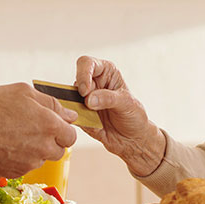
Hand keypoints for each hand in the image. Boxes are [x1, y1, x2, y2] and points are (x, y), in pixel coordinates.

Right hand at [0, 83, 76, 177]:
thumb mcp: (23, 92)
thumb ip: (51, 103)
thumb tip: (70, 115)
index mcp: (50, 126)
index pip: (71, 135)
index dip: (62, 129)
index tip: (51, 124)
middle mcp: (44, 148)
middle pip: (59, 150)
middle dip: (50, 141)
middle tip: (31, 129)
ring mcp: (30, 163)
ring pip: (41, 159)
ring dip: (34, 150)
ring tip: (13, 135)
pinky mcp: (16, 173)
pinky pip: (25, 166)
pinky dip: (20, 158)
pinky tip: (5, 145)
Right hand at [73, 55, 164, 174]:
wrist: (134, 139)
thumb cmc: (135, 116)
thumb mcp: (127, 103)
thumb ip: (109, 98)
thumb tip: (88, 99)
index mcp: (106, 73)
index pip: (87, 63)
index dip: (83, 74)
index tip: (85, 90)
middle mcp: (93, 84)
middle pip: (75, 82)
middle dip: (79, 94)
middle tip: (89, 106)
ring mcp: (84, 101)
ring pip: (69, 100)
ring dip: (77, 109)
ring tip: (93, 117)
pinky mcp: (80, 116)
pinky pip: (72, 116)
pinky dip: (78, 121)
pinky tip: (93, 126)